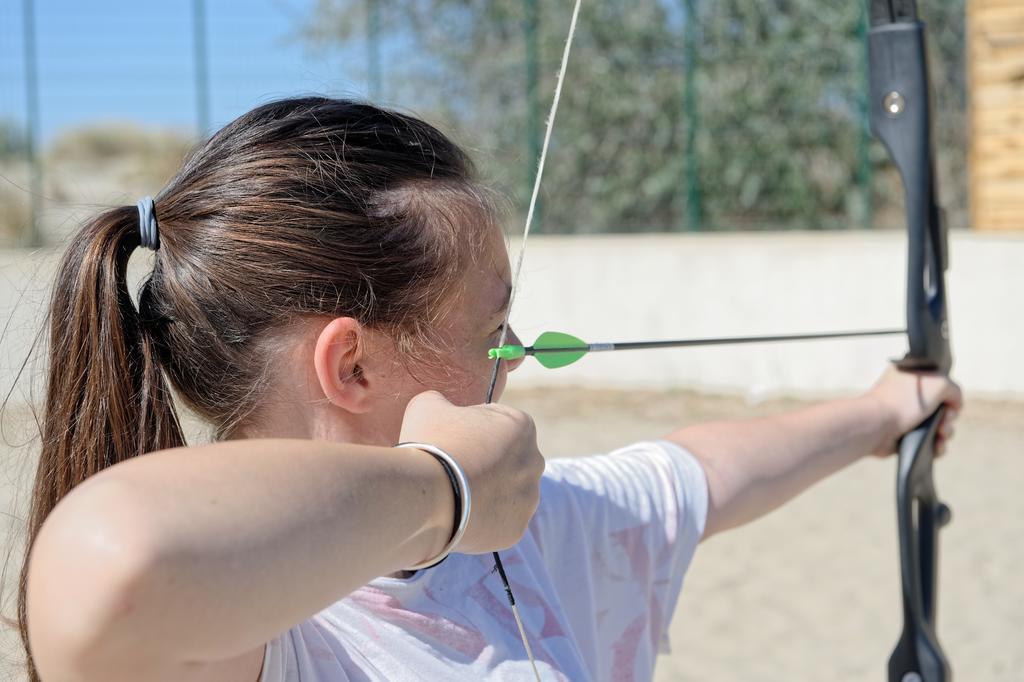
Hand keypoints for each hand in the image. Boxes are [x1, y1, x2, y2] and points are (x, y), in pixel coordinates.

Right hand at [399, 391, 544, 555]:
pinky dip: (482, 520)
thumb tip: (440, 405)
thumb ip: (441, 400)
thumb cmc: (432, 444)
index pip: (497, 424)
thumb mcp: (428, 405)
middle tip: (452, 471)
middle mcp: (534, 461)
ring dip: (486, 493)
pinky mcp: (517, 529)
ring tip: (454, 496)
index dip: (470, 431)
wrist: (429, 497)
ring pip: (506, 493)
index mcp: (522, 426)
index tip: (451, 441)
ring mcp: (529, 498)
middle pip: (506, 460)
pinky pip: (499, 522)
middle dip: (485, 463)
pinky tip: (459, 515)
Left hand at [865, 365, 962, 456]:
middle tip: (944, 420)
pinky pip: (929, 443)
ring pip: (939, 427)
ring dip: (946, 432)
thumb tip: (954, 404)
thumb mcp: (938, 382)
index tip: (949, 403)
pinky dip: (937, 446)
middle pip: (942, 408)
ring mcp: (906, 417)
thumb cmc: (904, 401)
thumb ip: (954, 389)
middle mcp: (908, 396)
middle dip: (949, 417)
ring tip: (940, 434)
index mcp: (911, 377)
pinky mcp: (906, 437)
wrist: (877, 425)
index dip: (949, 396)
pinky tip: (937, 446)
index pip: (940, 385)